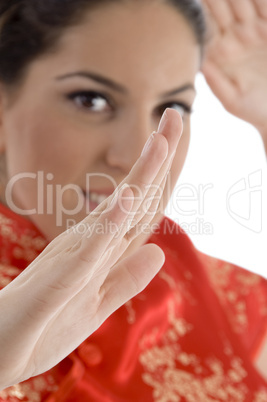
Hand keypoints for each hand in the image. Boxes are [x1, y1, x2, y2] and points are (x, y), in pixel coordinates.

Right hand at [0, 109, 182, 389]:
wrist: (0, 354)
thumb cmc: (45, 328)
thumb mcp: (98, 304)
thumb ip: (127, 277)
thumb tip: (158, 252)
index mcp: (101, 250)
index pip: (141, 209)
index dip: (163, 178)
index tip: (176, 143)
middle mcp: (89, 244)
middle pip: (134, 198)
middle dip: (158, 159)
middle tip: (176, 115)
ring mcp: (74, 258)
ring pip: (115, 213)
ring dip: (140, 178)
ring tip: (160, 142)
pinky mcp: (58, 281)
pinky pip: (88, 248)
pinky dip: (110, 223)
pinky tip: (128, 198)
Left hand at [202, 0, 266, 134]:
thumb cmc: (255, 109)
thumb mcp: (234, 100)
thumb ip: (216, 83)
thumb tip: (199, 63)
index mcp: (218, 54)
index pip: (204, 28)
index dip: (198, 13)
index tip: (191, 3)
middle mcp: (233, 38)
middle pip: (220, 7)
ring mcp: (253, 29)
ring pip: (242, 1)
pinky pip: (264, 6)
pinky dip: (258, 0)